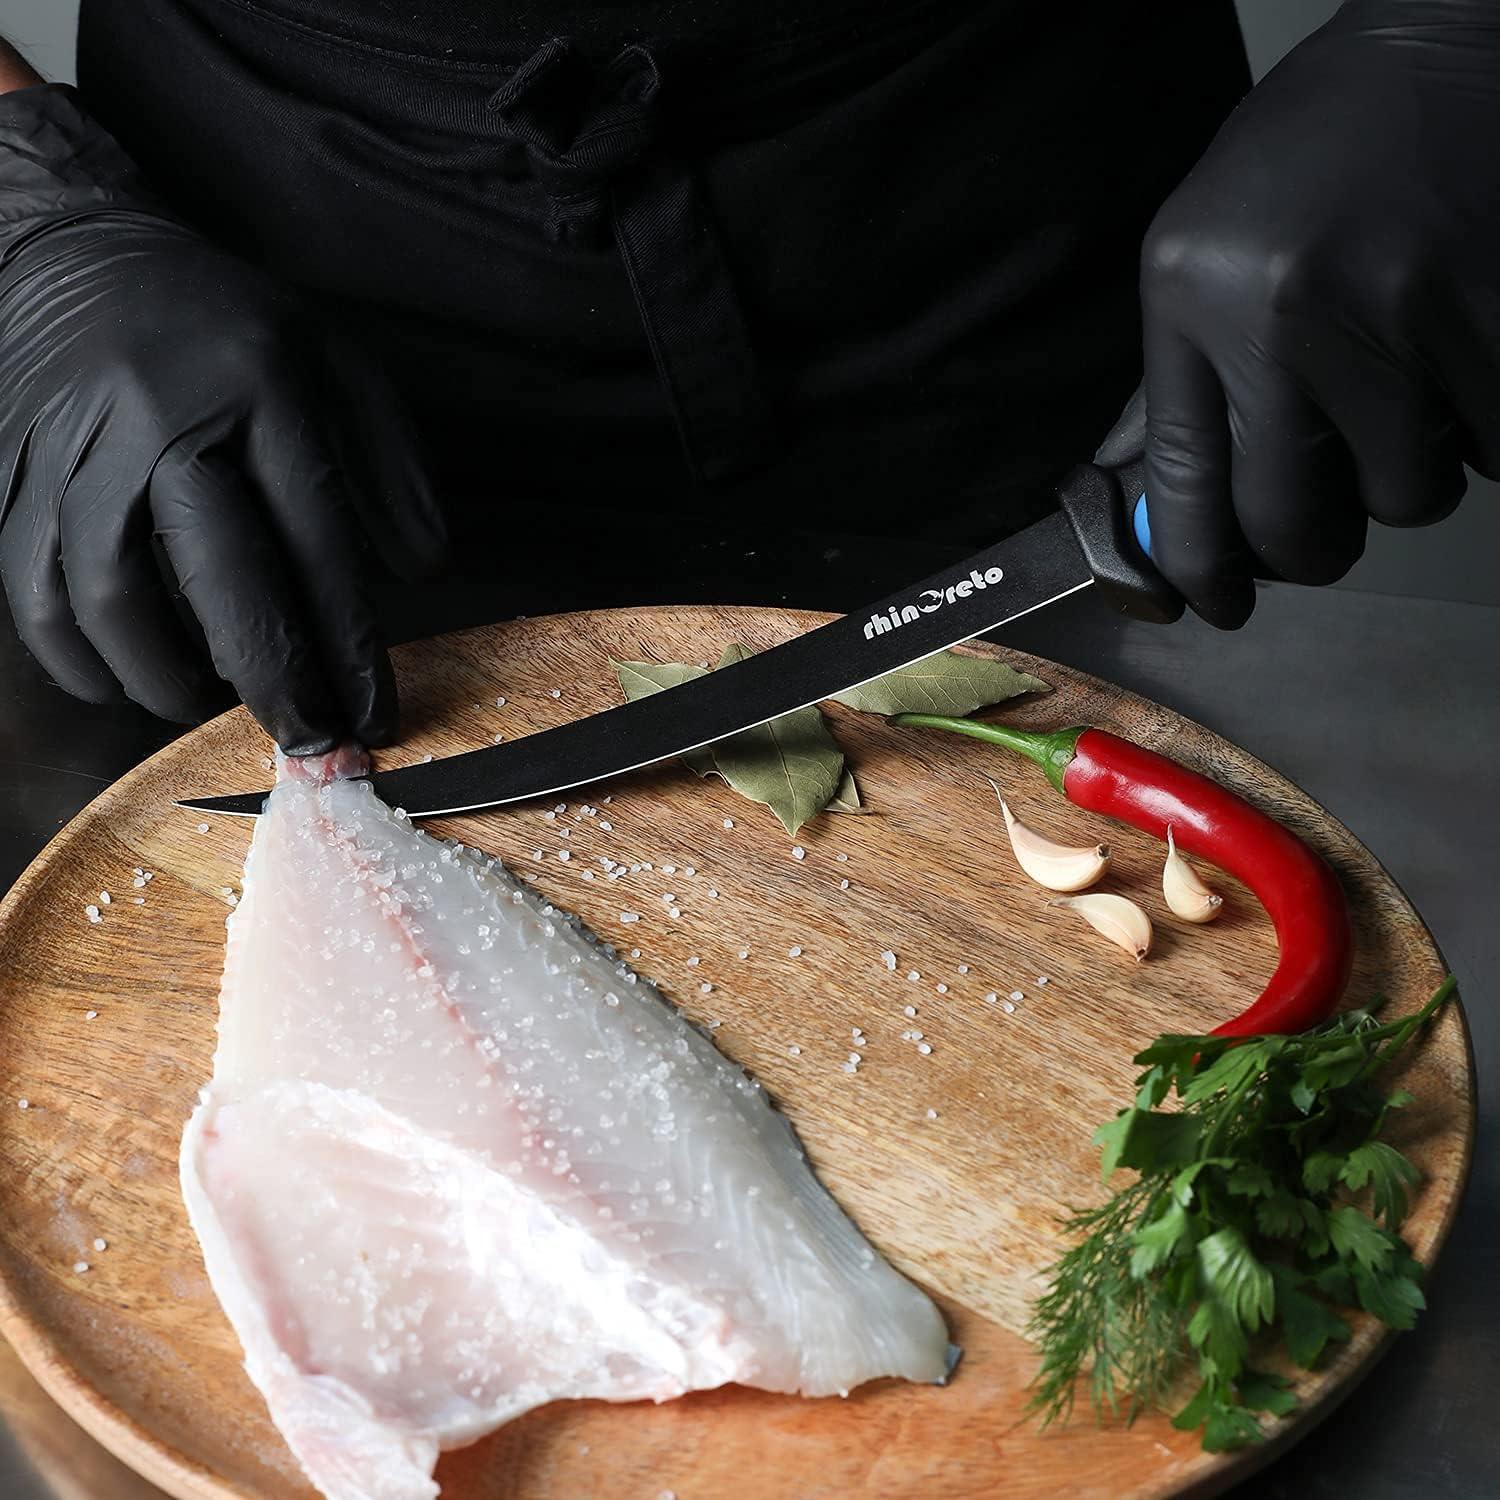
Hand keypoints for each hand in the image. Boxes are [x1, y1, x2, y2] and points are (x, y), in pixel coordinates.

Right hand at [0, 85, 445, 750]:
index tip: (374, 717)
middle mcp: (164, 422)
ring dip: (171, 679)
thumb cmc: (221, 326)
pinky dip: (81, 660)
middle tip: (309, 746)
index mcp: (259, 390)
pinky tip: (125, 683)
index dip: (350, 647)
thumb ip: (390, 465)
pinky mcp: (15, 479)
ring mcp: (78, 453)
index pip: (319, 543)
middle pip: (223, 582)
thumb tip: (427, 574)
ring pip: (116, 601)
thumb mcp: (333, 361)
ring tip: (213, 707)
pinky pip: (35, 595)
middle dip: (276, 684)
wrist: (70, 256)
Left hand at [1137, 0, 1499, 627]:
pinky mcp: (1492, 310)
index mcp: (1189, 292)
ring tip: (1411, 390)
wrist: (1459, 29)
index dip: (1201, 567)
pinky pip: (1491, 447)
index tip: (1217, 603)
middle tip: (1329, 526)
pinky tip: (1466, 355)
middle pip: (1292, 518)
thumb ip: (1182, 379)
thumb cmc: (1326, 146)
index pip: (1182, 483)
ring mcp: (1393, 307)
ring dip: (1412, 473)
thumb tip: (1149, 503)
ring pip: (1405, 495)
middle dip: (1313, 547)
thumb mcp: (1211, 248)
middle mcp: (1279, 307)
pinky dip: (1483, 429)